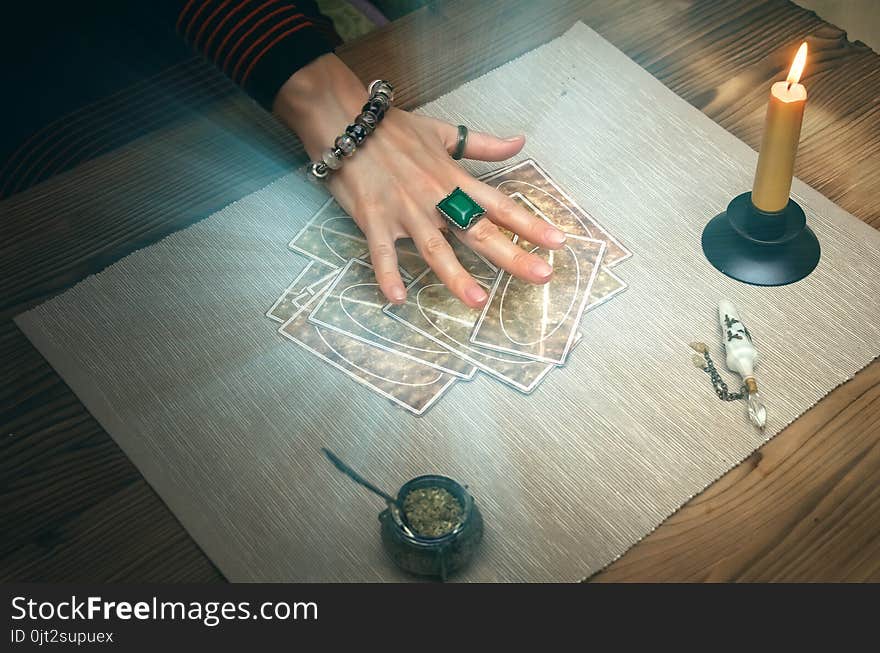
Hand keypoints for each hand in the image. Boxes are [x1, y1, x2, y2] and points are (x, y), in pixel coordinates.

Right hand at [274, 54, 565, 308]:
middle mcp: (435, 198)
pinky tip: (397, 299)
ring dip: (456, 276)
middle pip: (478, 231)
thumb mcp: (443, 133)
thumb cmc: (394, 129)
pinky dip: (387, 274)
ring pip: (435, 248)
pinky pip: (382, 252)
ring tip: (478, 301)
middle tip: (541, 276)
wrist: (346, 120)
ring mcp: (405, 211)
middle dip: (511, 254)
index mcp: (454, 179)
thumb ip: (483, 145)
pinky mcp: (374, 219)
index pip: (500, 205)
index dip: (531, 224)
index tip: (558, 243)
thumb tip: (521, 141)